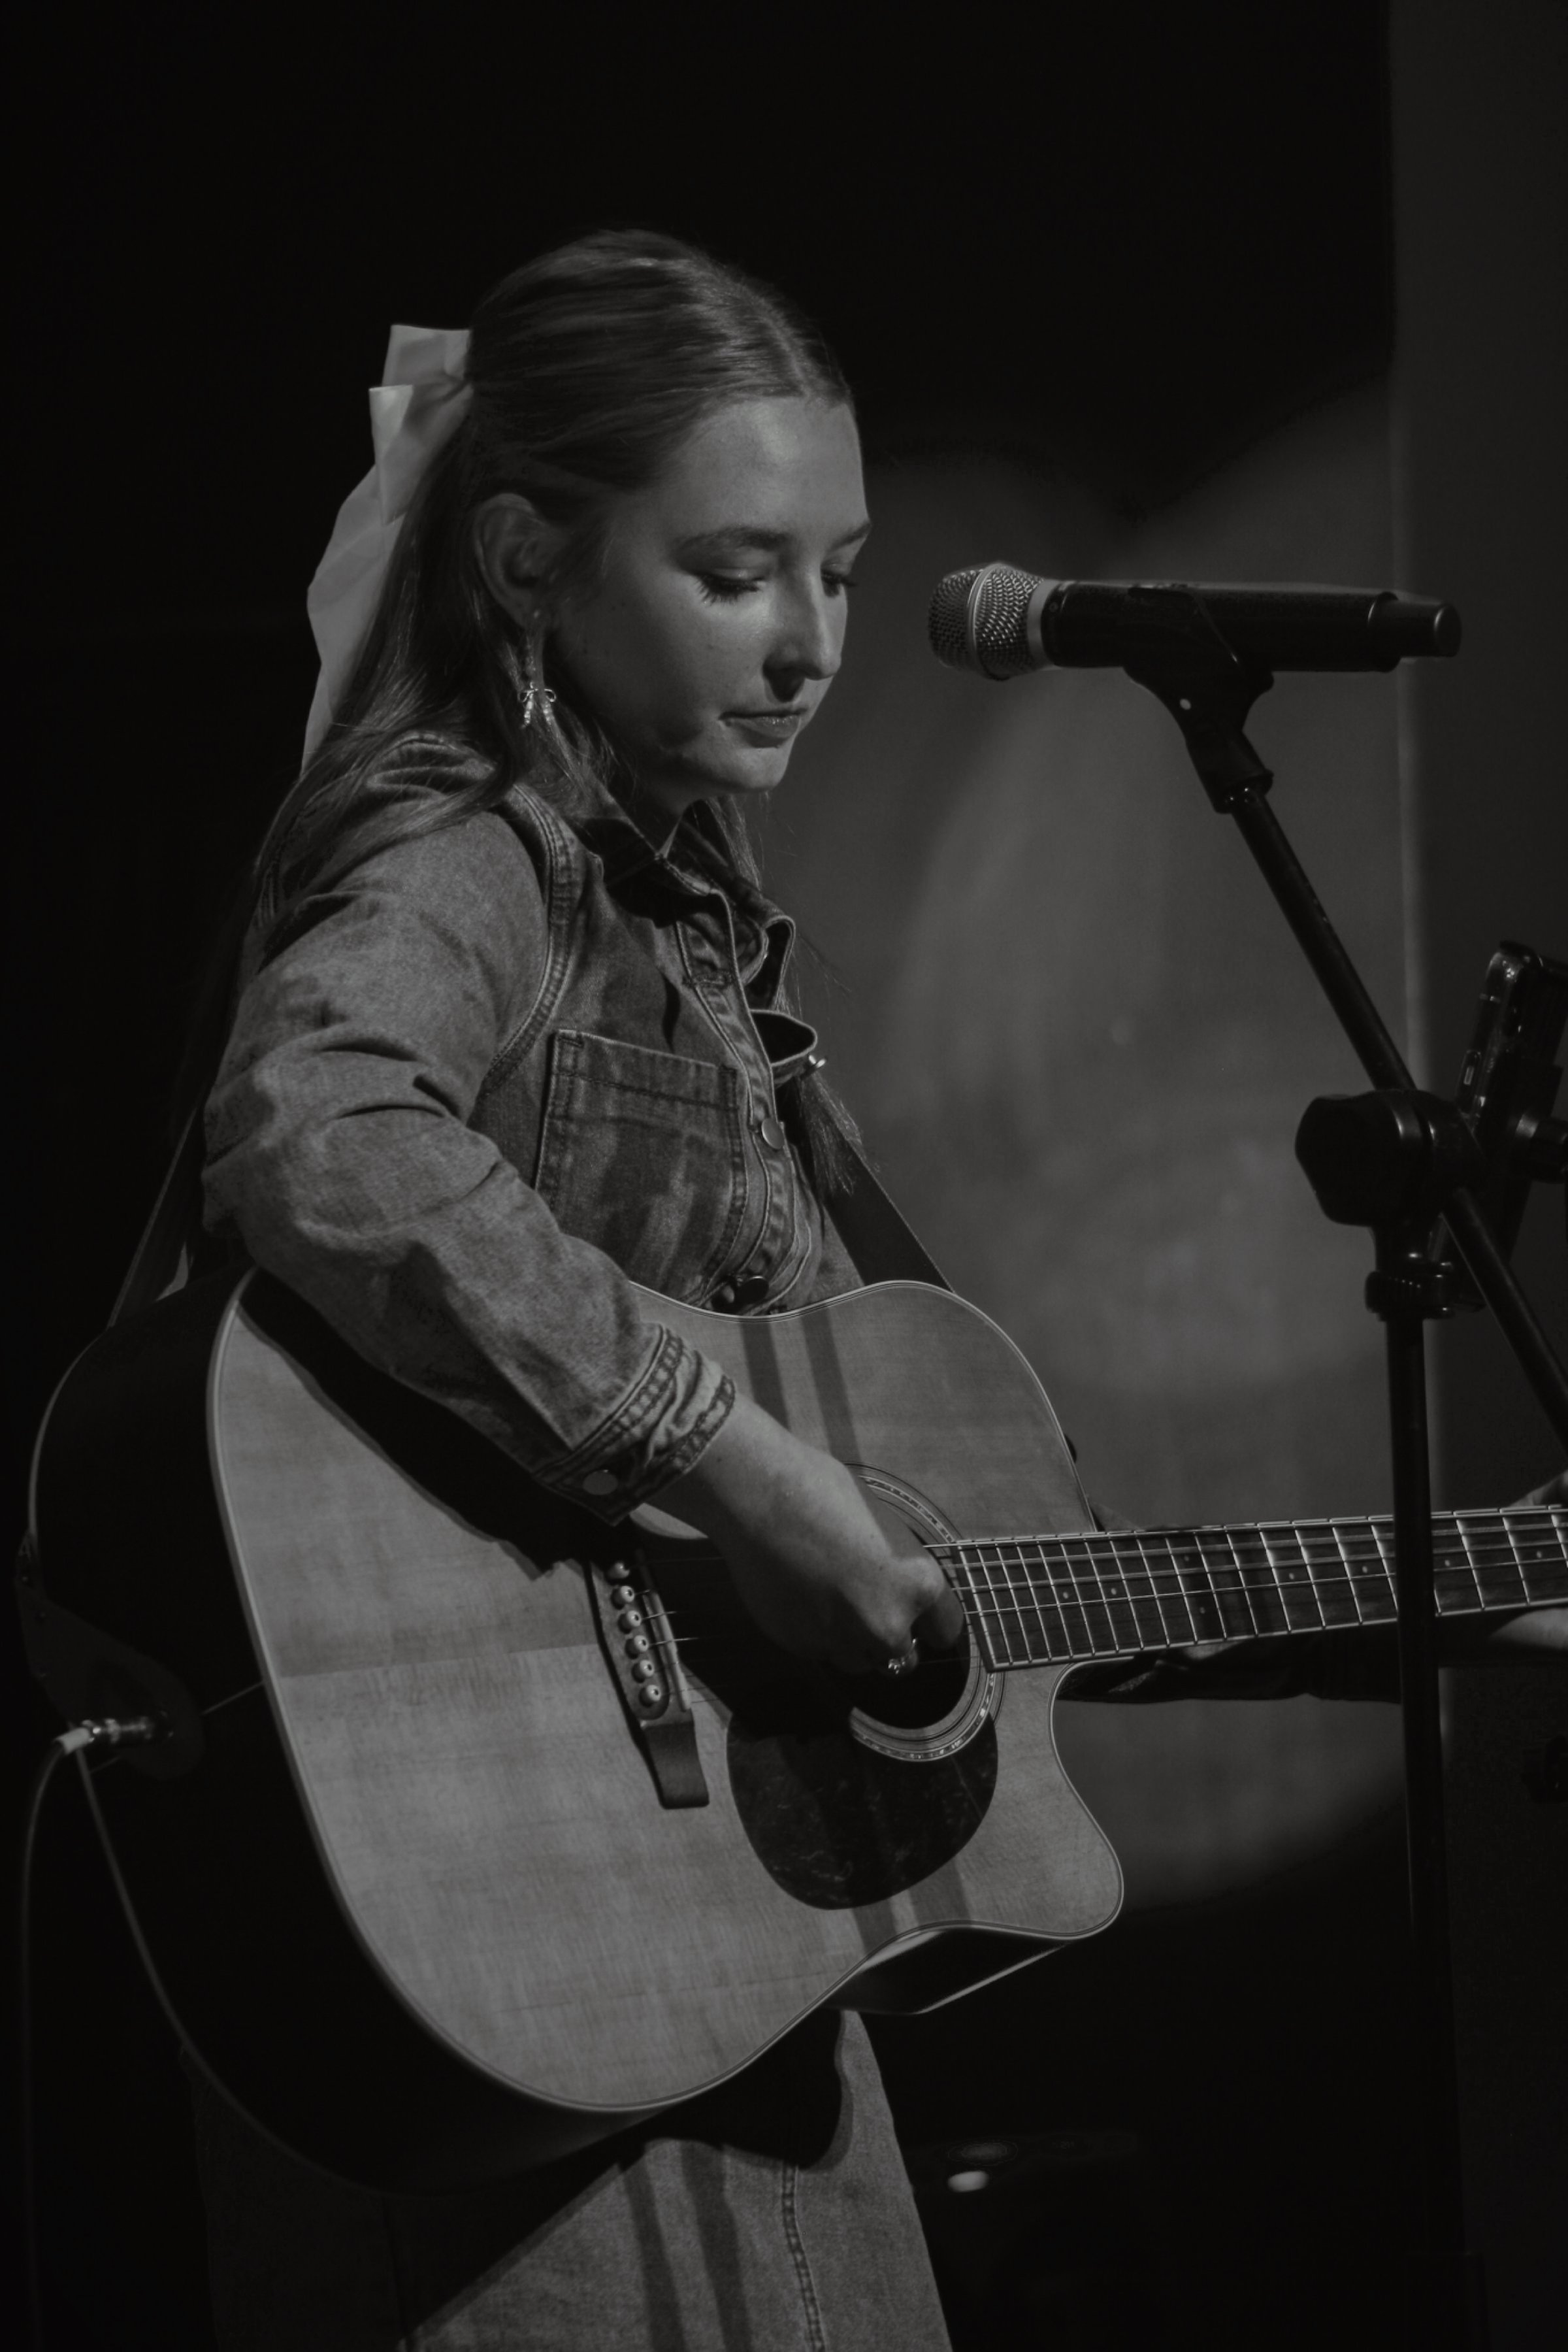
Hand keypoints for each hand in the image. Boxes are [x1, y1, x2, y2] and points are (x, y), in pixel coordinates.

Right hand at [657, 1392, 964, 1673]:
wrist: (760, 1497)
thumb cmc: (825, 1493)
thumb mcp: (884, 1527)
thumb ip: (898, 1571)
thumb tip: (898, 1593)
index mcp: (918, 1586)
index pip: (946, 1631)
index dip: (930, 1621)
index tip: (918, 1618)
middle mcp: (886, 1624)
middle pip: (903, 1660)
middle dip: (890, 1640)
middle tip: (868, 1611)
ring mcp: (840, 1640)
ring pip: (858, 1662)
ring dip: (851, 1643)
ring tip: (829, 1601)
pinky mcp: (799, 1646)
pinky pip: (818, 1650)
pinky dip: (813, 1634)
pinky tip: (799, 1597)